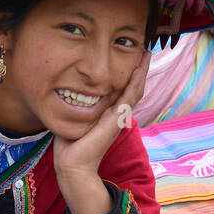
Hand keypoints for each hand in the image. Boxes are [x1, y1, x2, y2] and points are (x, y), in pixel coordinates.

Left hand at [52, 51, 150, 179]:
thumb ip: (77, 107)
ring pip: (136, 89)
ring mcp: (119, 116)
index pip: (122, 90)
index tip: (130, 58)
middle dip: (139, 69)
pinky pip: (129, 96)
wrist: (73, 163)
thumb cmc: (70, 145)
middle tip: (145, 50)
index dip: (128, 75)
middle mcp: (117, 114)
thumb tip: (67, 93)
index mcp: (109, 114)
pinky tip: (139, 68)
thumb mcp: (75, 119)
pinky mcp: (117, 119)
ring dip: (142, 71)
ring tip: (146, 53)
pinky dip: (136, 81)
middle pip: (133, 87)